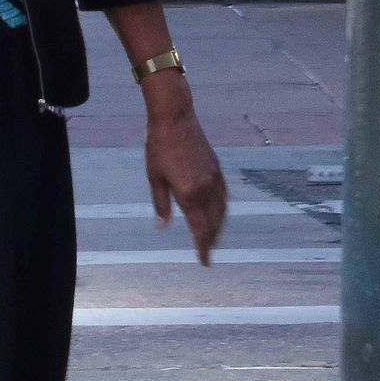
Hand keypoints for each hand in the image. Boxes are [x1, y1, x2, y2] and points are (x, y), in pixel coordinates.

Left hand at [146, 85, 226, 263]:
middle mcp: (207, 189)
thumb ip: (161, 204)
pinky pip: (224, 197)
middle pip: (214, 223)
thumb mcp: (155, 177)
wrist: (175, 118)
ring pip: (222, 211)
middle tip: (207, 253)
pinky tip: (217, 214)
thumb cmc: (159, 147)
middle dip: (211, 240)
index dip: (203, 247)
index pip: (200, 229)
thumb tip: (163, 226)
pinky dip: (222, 210)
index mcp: (189, 194)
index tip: (205, 262)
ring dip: (219, 227)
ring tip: (213, 238)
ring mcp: (215, 178)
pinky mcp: (217, 169)